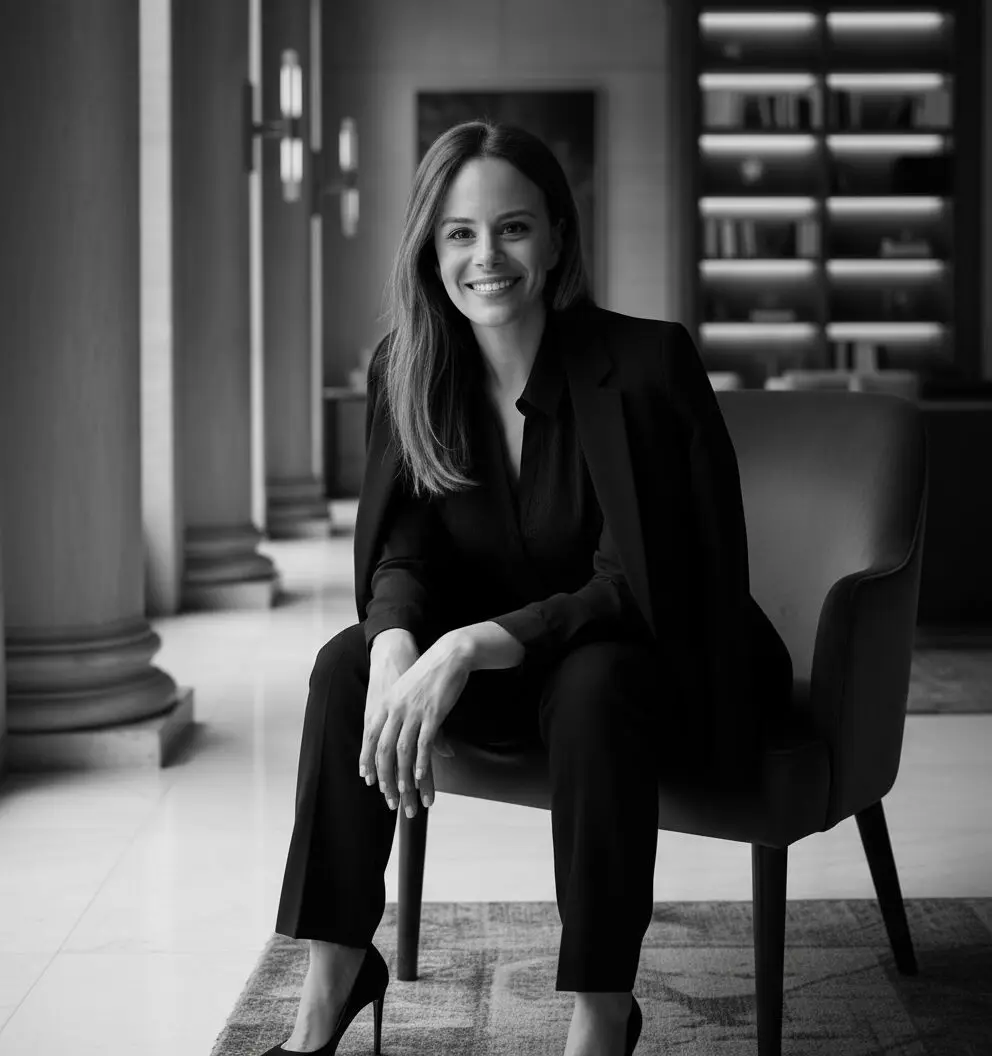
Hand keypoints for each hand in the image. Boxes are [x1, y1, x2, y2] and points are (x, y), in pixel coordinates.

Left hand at [361, 633, 466, 817]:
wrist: (449, 655)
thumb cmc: (428, 674)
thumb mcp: (406, 691)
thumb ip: (400, 712)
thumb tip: (400, 731)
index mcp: (386, 703)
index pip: (372, 738)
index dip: (369, 761)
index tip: (370, 780)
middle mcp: (396, 709)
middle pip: (385, 749)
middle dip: (385, 776)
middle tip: (388, 796)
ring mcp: (413, 711)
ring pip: (403, 750)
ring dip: (403, 775)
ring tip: (405, 793)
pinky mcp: (432, 713)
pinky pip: (423, 743)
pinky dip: (420, 762)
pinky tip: (421, 776)